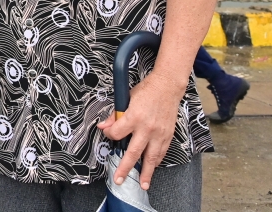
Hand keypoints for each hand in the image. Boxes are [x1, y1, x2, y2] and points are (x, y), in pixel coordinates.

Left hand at [97, 72, 183, 190]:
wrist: (167, 87)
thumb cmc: (146, 91)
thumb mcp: (126, 99)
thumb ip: (115, 115)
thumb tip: (104, 127)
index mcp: (134, 117)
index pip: (117, 133)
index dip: (110, 135)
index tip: (108, 134)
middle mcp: (146, 128)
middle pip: (133, 152)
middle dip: (125, 168)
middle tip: (119, 179)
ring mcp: (158, 134)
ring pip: (151, 157)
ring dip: (146, 172)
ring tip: (142, 184)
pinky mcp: (168, 135)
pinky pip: (161, 152)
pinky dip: (156, 161)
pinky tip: (152, 168)